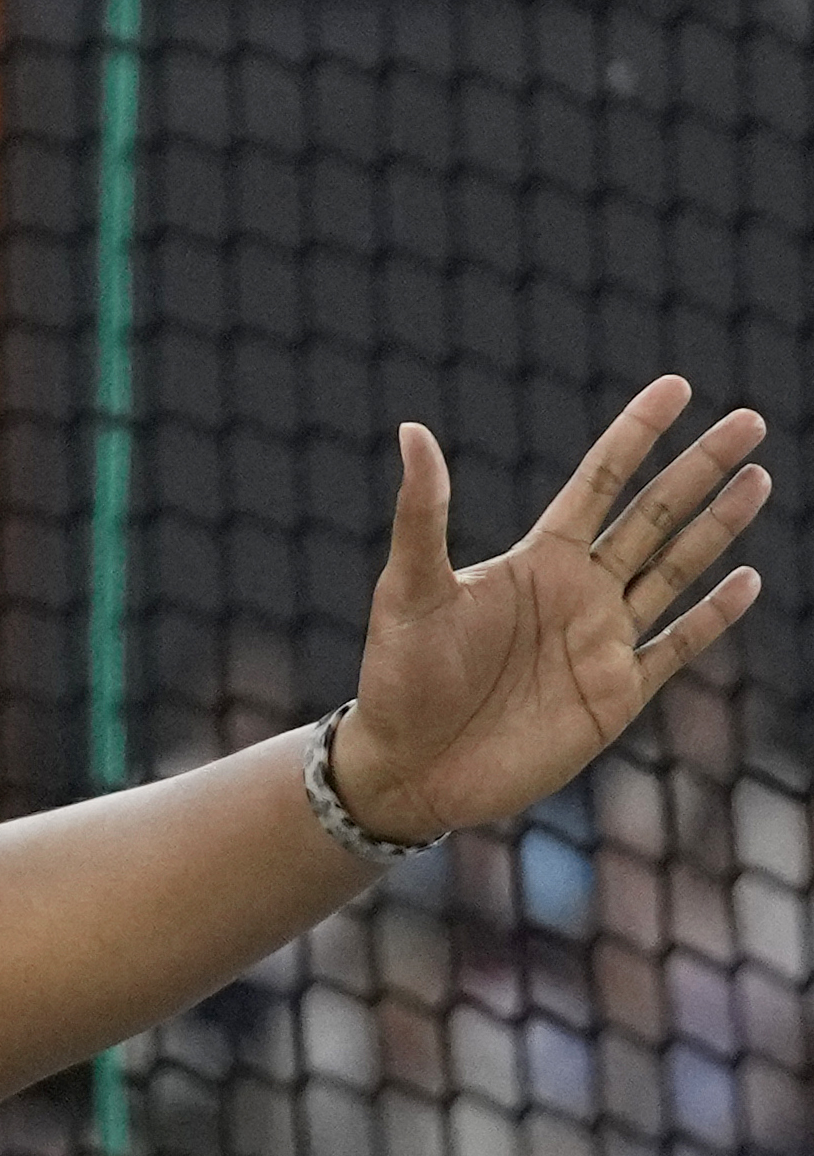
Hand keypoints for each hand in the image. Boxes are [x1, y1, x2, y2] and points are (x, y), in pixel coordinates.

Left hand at [335, 375, 768, 841]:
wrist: (408, 770)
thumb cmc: (398, 679)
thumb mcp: (408, 591)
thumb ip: (422, 515)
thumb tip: (411, 430)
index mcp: (534, 561)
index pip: (598, 482)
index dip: (636, 434)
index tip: (677, 386)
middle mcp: (577, 592)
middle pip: (653, 516)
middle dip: (700, 469)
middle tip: (748, 420)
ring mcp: (602, 641)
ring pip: (675, 570)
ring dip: (717, 527)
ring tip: (758, 478)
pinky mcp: (615, 694)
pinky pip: (676, 645)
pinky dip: (712, 616)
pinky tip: (746, 580)